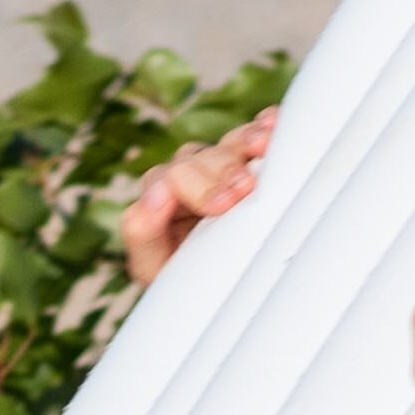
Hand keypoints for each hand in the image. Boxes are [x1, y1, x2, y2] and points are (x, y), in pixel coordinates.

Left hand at [115, 113, 276, 290]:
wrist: (214, 289)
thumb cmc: (180, 278)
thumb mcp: (152, 264)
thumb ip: (141, 230)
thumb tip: (155, 197)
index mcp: (160, 195)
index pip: (168, 178)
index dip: (195, 185)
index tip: (221, 205)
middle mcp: (188, 174)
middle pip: (201, 157)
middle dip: (222, 171)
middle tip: (245, 189)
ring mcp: (220, 166)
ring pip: (228, 143)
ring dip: (245, 142)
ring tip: (262, 147)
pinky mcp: (248, 161)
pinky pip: (253, 135)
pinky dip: (263, 127)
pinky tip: (273, 125)